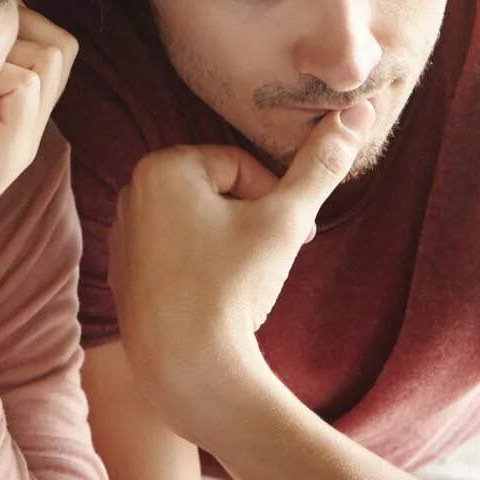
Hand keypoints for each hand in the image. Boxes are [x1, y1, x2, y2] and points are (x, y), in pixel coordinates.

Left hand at [0, 6, 76, 258]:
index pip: (55, 43)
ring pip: (50, 55)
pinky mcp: (10, 154)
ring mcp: (24, 140)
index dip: (22, 22)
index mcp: (14, 112)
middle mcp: (28, 124)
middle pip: (61, 44)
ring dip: (6, 48)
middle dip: (19, 27)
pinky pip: (27, 84)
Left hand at [110, 103, 373, 441]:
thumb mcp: (286, 220)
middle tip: (270, 259)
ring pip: (195, 224)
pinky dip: (198, 269)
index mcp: (162, 168)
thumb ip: (322, 164)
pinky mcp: (120, 276)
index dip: (272, 199)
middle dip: (250, 219)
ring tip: (242, 282)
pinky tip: (214, 302)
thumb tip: (358, 109)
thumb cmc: (234, 287)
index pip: (238, 165)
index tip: (289, 235)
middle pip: (214, 192)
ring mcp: (121, 237)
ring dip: (227, 243)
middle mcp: (130, 194)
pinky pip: (172, 256)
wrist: (188, 370)